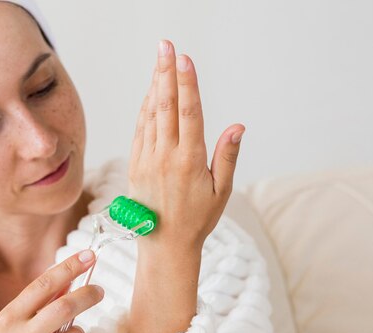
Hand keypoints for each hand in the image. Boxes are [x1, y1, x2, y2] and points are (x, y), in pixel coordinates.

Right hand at [0, 250, 103, 332]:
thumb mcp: (12, 321)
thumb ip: (38, 302)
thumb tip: (69, 282)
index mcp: (11, 315)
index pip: (44, 284)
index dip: (69, 268)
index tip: (88, 256)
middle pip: (65, 307)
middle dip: (87, 295)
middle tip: (99, 291)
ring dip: (79, 330)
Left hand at [128, 39, 244, 250]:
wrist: (165, 246)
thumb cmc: (198, 220)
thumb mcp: (222, 191)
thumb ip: (227, 156)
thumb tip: (237, 126)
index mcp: (189, 161)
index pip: (188, 114)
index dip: (186, 84)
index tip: (184, 59)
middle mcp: (165, 156)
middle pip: (165, 106)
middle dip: (166, 73)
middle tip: (166, 46)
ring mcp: (147, 159)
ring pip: (150, 114)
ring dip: (154, 85)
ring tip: (159, 61)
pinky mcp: (136, 164)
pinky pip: (140, 128)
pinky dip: (144, 107)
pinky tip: (149, 92)